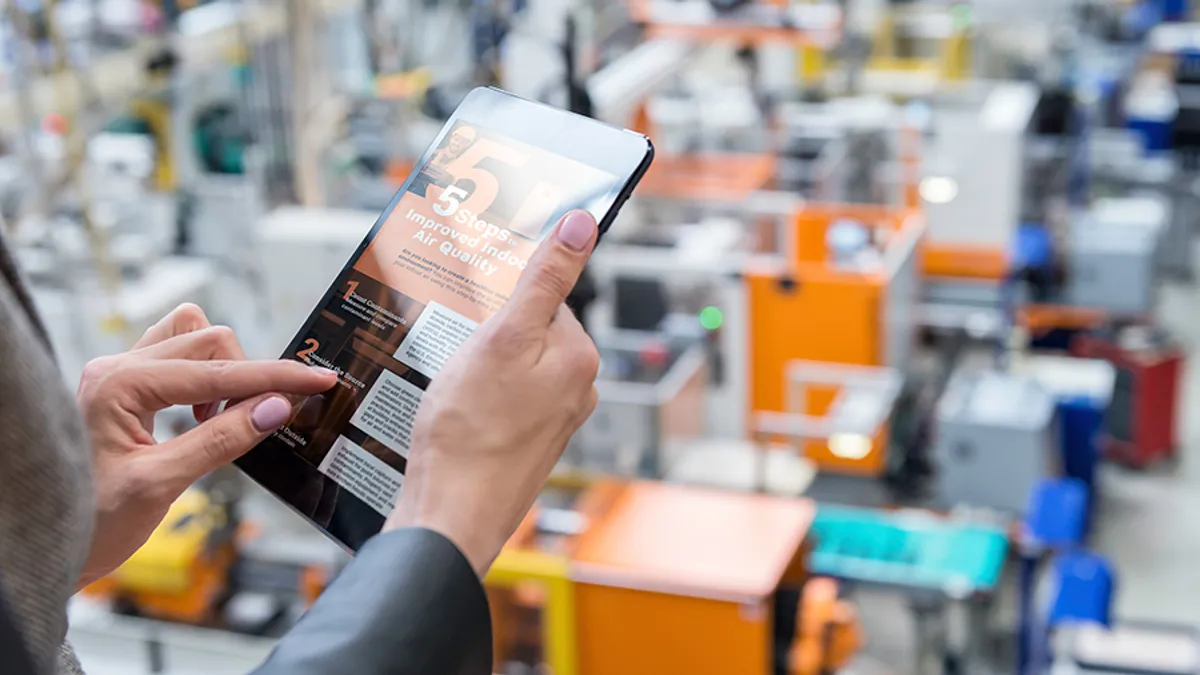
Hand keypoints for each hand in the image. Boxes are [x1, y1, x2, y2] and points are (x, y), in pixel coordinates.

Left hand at [76, 304, 337, 586]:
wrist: (46, 546)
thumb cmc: (91, 522)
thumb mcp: (161, 485)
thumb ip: (222, 440)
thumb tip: (276, 408)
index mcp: (119, 385)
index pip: (218, 372)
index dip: (276, 378)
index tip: (319, 380)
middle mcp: (116, 367)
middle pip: (209, 340)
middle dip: (248, 376)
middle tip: (262, 421)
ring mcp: (118, 373)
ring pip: (193, 338)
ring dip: (223, 371)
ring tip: (221, 419)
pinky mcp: (125, 386)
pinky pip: (178, 357)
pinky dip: (205, 377)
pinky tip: (203, 416)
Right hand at [385, 211, 600, 574]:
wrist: (450, 515)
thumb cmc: (470, 433)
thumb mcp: (503, 337)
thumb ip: (544, 279)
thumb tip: (582, 225)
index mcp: (580, 357)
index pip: (543, 297)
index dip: (501, 302)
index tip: (473, 312)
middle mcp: (577, 388)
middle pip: (527, 331)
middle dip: (488, 334)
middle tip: (456, 354)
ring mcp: (552, 419)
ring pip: (510, 367)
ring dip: (477, 368)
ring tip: (451, 390)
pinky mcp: (526, 443)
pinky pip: (501, 400)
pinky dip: (475, 399)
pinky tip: (452, 413)